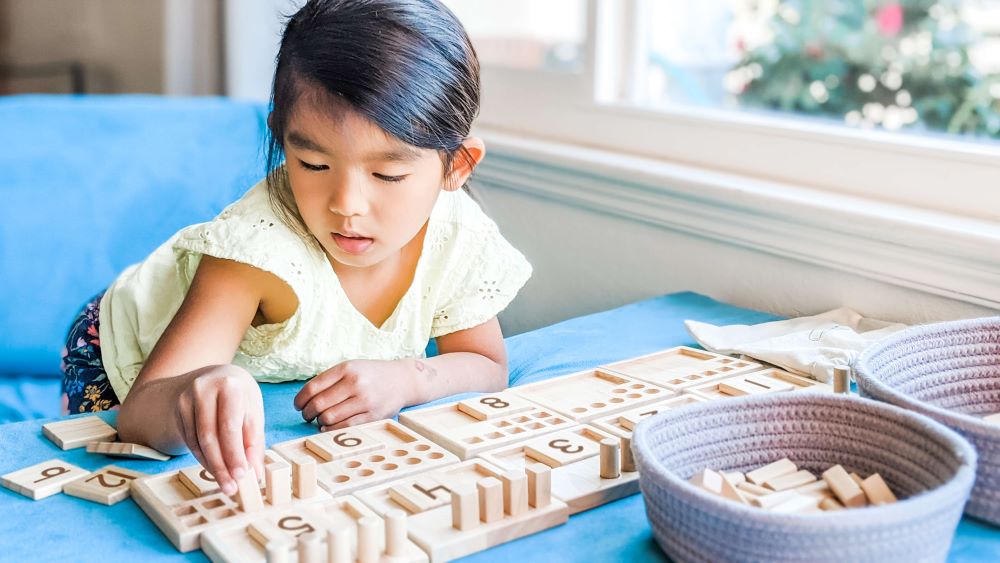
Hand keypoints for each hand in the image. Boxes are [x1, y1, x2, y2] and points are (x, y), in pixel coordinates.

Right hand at [175, 364, 264, 495]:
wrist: (210, 377)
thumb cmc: (238, 397)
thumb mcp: (252, 411)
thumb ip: (254, 441)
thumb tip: (255, 474)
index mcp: (230, 385)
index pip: (231, 426)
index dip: (236, 453)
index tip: (242, 476)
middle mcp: (205, 389)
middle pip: (211, 436)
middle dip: (222, 465)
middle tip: (232, 487)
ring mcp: (187, 399)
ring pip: (198, 442)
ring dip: (213, 466)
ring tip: (226, 483)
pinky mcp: (178, 410)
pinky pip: (190, 441)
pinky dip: (204, 459)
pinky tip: (215, 469)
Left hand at [294, 359, 413, 430]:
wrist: (402, 380)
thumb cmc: (371, 375)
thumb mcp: (351, 367)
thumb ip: (329, 380)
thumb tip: (304, 401)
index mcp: (346, 369)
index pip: (312, 388)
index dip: (300, 400)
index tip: (298, 405)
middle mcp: (355, 383)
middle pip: (318, 405)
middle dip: (307, 413)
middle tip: (307, 415)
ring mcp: (365, 400)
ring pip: (329, 418)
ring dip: (319, 422)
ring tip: (319, 420)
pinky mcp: (373, 416)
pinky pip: (344, 427)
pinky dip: (331, 429)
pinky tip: (328, 426)